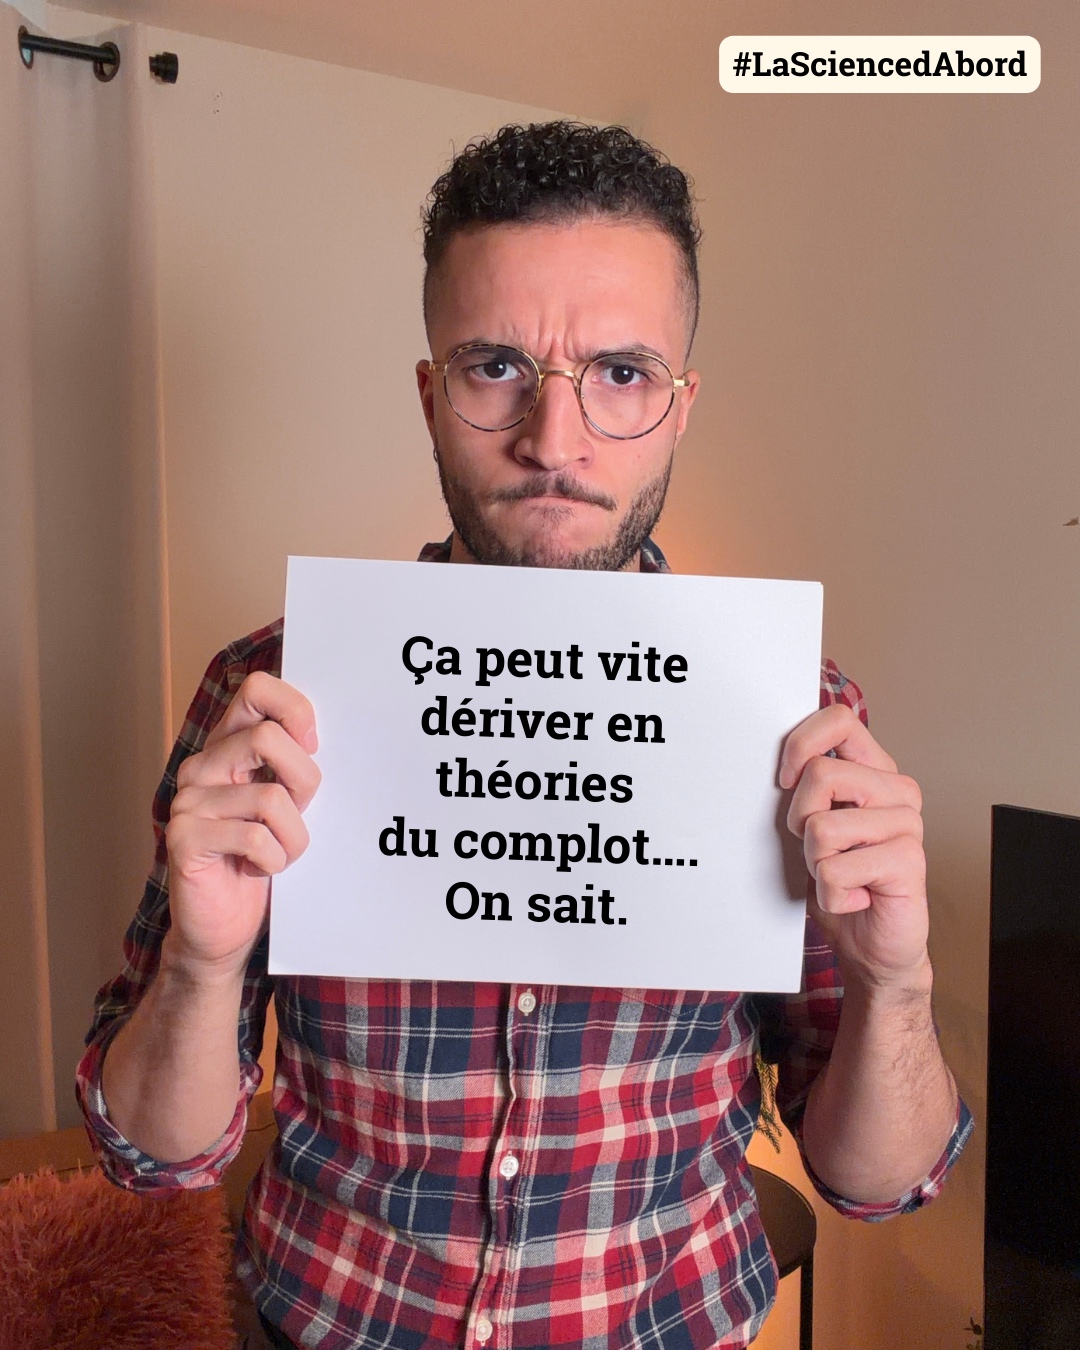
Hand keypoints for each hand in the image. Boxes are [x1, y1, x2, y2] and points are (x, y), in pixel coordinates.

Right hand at [164, 672, 320, 976]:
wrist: (224, 928)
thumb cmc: (261, 859)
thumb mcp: (286, 802)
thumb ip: (293, 762)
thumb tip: (321, 732)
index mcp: (227, 746)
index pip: (256, 689)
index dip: (294, 709)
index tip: (313, 745)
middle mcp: (202, 766)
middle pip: (269, 737)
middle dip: (304, 781)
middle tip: (298, 814)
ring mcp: (188, 801)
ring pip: (271, 798)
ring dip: (294, 836)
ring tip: (278, 853)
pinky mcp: (185, 839)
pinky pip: (256, 838)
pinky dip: (275, 860)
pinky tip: (260, 870)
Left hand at [780, 704, 929, 992]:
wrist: (872, 946)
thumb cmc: (840, 881)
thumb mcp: (812, 825)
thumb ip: (805, 787)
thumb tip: (771, 756)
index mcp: (874, 771)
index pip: (838, 720)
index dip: (800, 745)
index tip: (784, 781)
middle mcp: (897, 790)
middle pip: (820, 775)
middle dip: (799, 819)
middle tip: (818, 849)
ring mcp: (908, 824)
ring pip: (821, 826)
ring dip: (814, 862)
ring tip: (839, 875)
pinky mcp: (909, 861)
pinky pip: (834, 869)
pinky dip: (830, 894)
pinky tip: (854, 899)